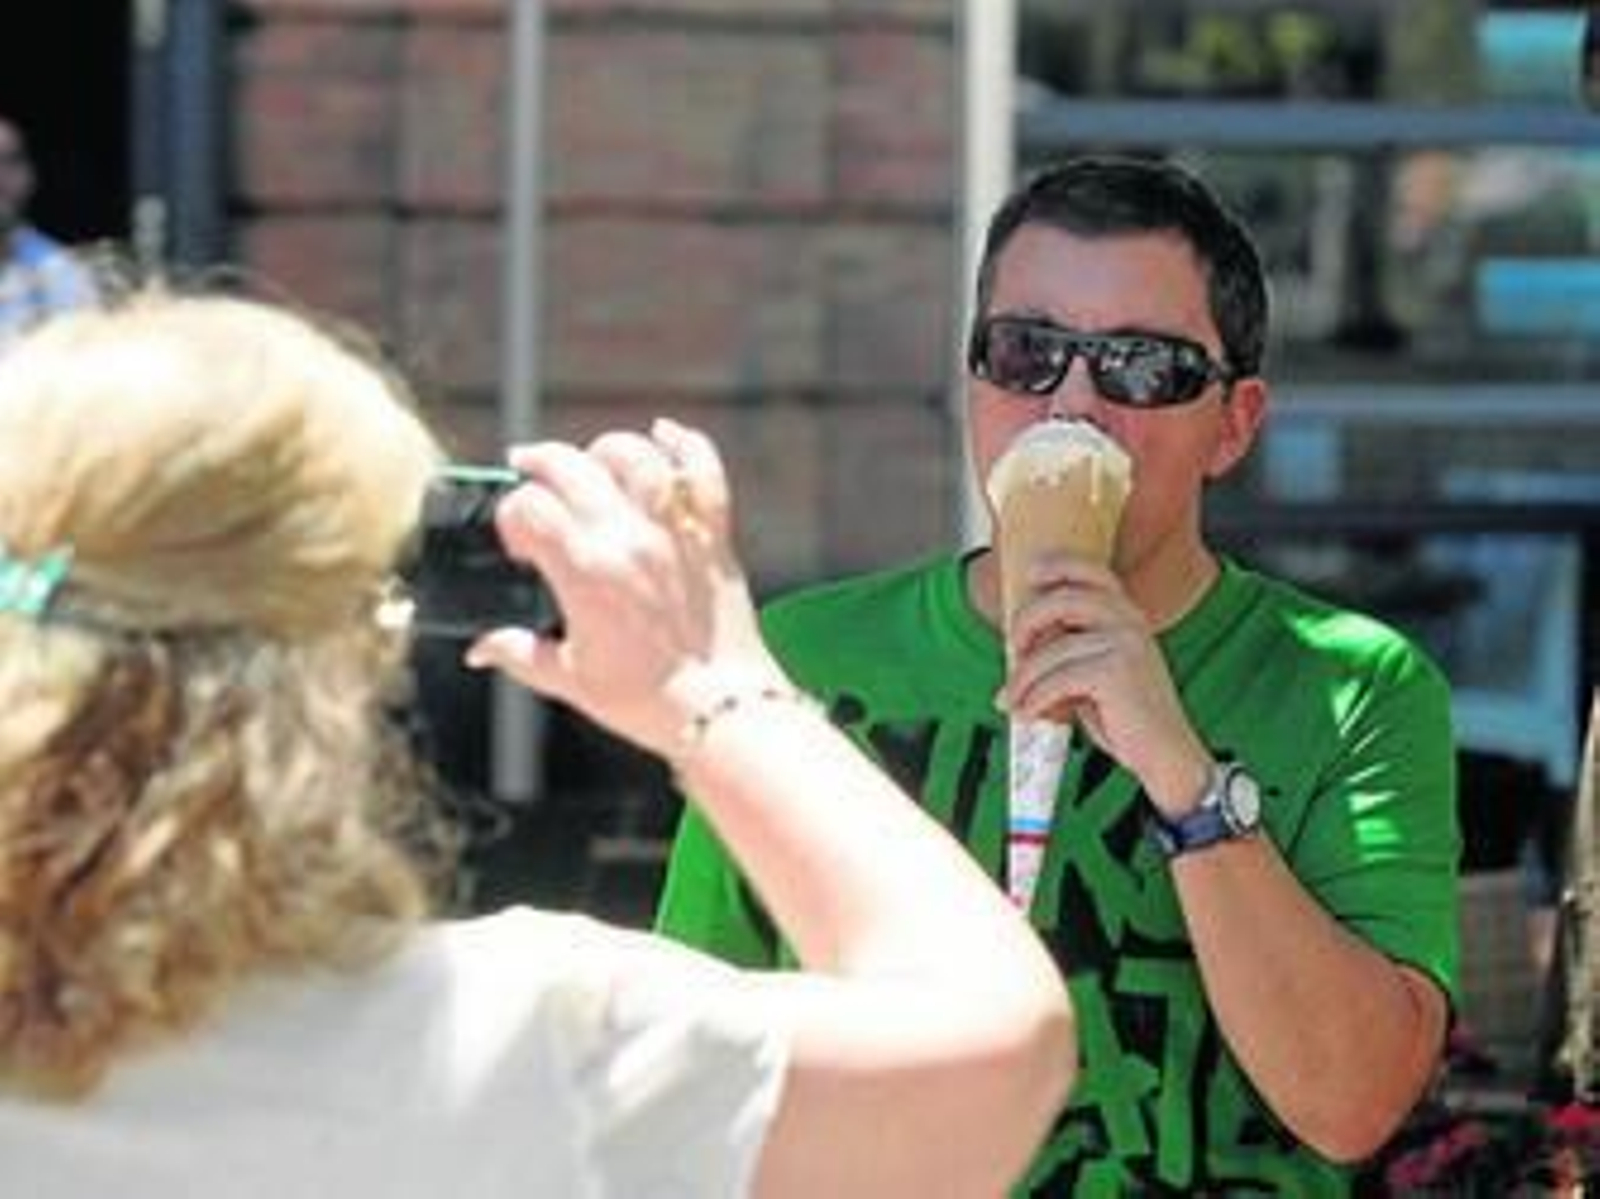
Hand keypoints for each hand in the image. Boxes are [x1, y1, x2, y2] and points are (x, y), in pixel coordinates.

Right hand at [464, 418, 783, 759]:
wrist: (721, 709)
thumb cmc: (648, 700)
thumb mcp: (571, 681)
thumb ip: (520, 654)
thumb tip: (481, 649)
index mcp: (584, 573)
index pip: (528, 508)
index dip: (512, 516)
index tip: (520, 542)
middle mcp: (627, 540)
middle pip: (570, 466)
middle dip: (539, 462)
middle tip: (528, 469)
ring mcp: (673, 532)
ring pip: (633, 456)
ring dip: (604, 451)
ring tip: (591, 462)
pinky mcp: (713, 535)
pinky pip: (702, 470)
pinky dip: (683, 444)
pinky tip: (663, 435)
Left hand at [1002, 553, 1210, 811]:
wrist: (1166, 755)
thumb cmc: (1128, 718)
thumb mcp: (1093, 677)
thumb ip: (1065, 657)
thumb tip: (1014, 665)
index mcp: (1127, 616)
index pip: (1093, 572)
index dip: (1060, 565)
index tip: (1033, 574)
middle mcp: (1130, 622)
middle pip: (1061, 600)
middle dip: (1026, 623)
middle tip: (1013, 651)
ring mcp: (1126, 644)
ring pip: (1052, 650)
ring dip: (1023, 679)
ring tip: (1014, 702)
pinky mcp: (1116, 672)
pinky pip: (1057, 679)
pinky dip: (1034, 699)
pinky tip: (1028, 714)